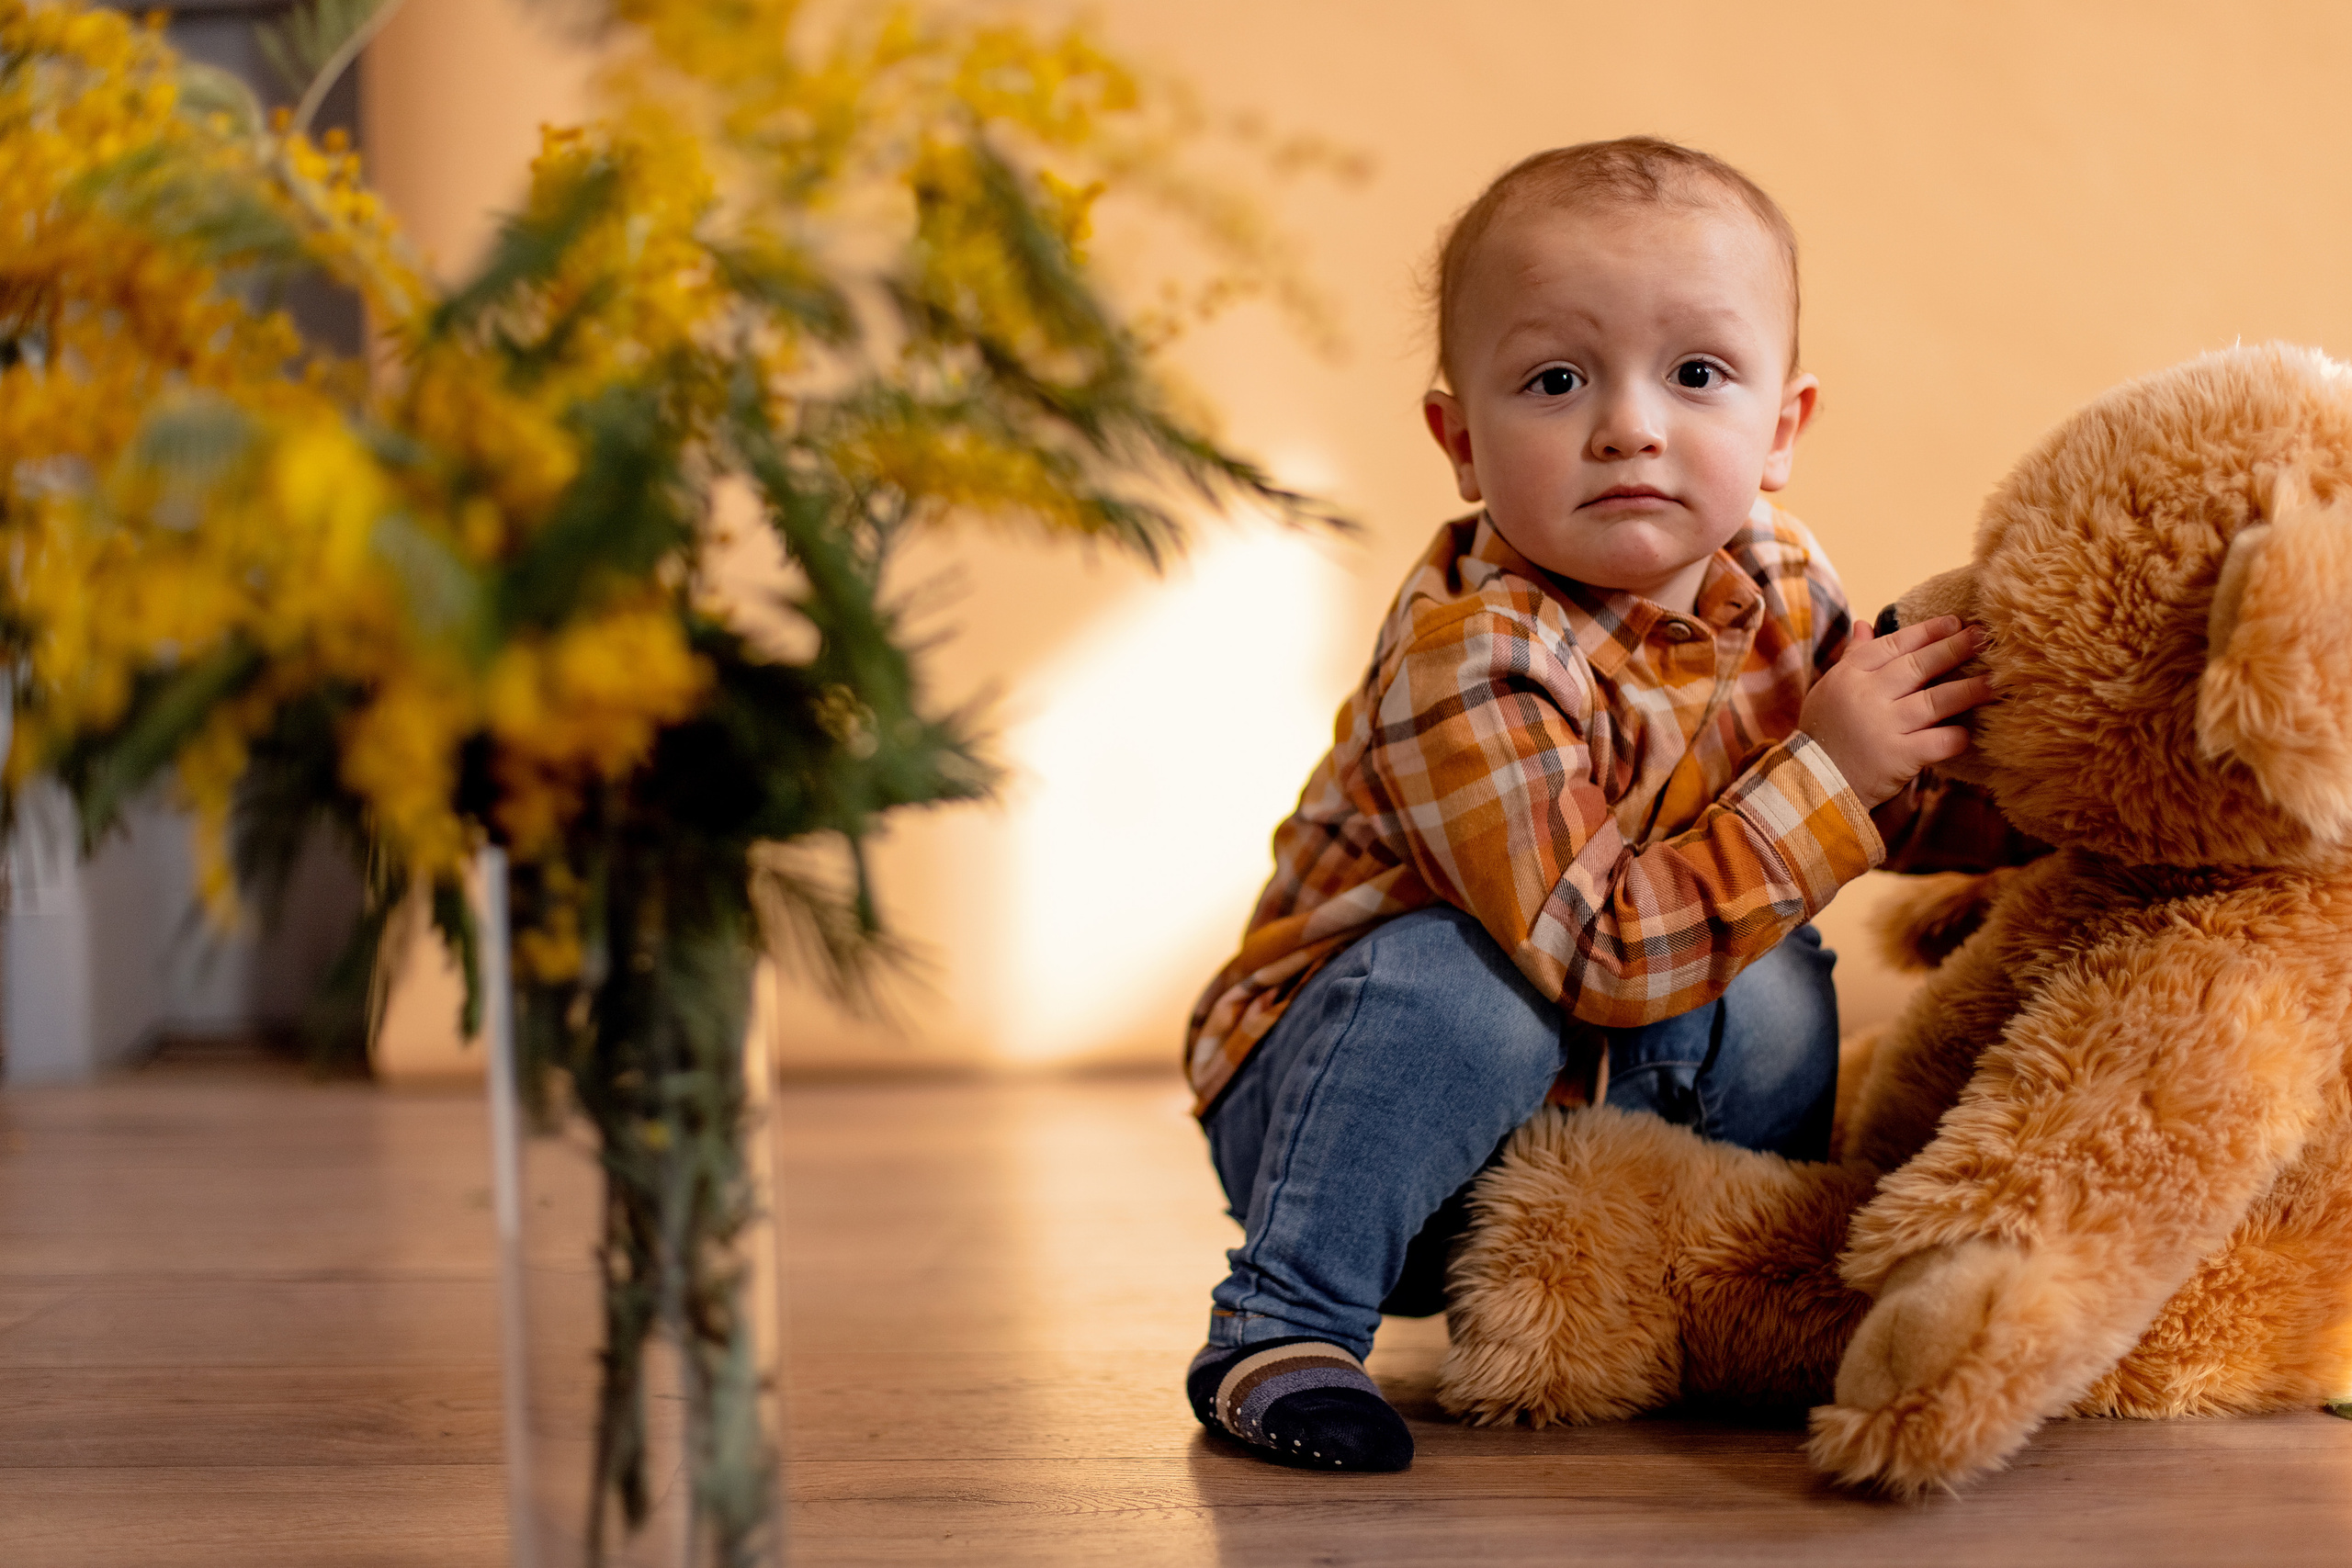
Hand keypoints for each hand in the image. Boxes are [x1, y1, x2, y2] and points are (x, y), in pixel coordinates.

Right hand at [1799, 616, 1993, 807]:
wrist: (1811, 782)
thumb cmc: (1824, 732)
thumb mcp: (1830, 688)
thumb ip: (1853, 657)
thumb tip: (1865, 624)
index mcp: (1850, 675)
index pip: (1895, 645)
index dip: (1927, 632)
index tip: (1955, 622)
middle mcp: (1867, 696)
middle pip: (1918, 666)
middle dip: (1954, 649)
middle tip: (1985, 637)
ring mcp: (1883, 726)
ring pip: (1935, 701)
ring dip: (1969, 689)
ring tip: (1995, 681)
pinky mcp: (1897, 757)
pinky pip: (1937, 742)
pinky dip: (1956, 736)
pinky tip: (1971, 731)